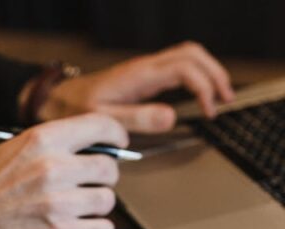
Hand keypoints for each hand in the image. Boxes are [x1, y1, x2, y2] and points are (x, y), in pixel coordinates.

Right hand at [0, 113, 125, 228]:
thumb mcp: (14, 150)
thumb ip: (51, 144)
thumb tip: (90, 144)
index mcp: (42, 140)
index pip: (100, 125)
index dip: (116, 135)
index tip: (118, 143)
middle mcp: (53, 167)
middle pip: (109, 168)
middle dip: (103, 178)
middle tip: (88, 186)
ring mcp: (58, 202)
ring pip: (107, 200)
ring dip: (97, 207)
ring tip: (78, 210)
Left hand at [36, 41, 234, 132]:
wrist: (58, 100)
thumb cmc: (76, 110)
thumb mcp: (104, 119)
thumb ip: (138, 119)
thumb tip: (171, 117)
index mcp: (139, 75)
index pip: (184, 69)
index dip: (203, 87)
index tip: (209, 111)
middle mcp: (145, 68)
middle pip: (192, 54)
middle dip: (215, 73)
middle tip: (227, 98)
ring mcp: (146, 70)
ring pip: (188, 56)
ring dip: (209, 71)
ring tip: (222, 95)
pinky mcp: (145, 76)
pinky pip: (179, 66)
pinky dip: (197, 76)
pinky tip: (201, 94)